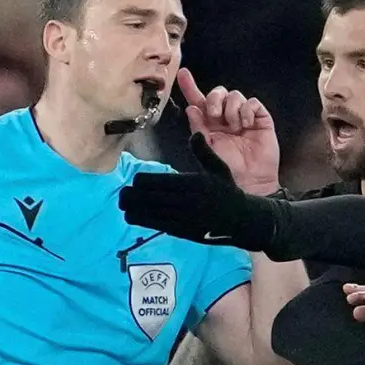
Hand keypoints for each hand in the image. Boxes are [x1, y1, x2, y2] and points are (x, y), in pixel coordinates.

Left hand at [120, 133, 280, 248]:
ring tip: (124, 204)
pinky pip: (156, 225)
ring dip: (133, 209)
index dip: (141, 181)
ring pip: (149, 213)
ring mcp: (183, 218)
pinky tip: (132, 216)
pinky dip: (142, 220)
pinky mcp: (182, 231)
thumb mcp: (220, 168)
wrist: (241, 220)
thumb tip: (194, 134)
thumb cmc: (228, 192)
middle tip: (123, 193)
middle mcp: (185, 201)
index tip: (136, 180)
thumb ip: (204, 151)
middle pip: (148, 198)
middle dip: (132, 196)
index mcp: (192, 183)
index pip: (157, 182)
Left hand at [176, 68, 278, 193]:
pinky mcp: (260, 119)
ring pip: (235, 95)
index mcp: (210, 125)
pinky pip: (252, 102)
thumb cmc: (227, 169)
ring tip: (235, 128)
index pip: (199, 102)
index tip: (183, 73)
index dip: (190, 87)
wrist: (250, 181)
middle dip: (214, 99)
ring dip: (232, 109)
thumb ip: (198, 128)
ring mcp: (244, 117)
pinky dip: (248, 111)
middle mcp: (226, 118)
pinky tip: (247, 125)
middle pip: (217, 93)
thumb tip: (191, 108)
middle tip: (215, 115)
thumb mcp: (207, 148)